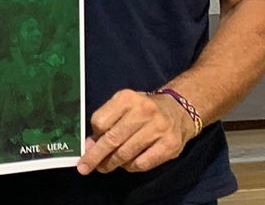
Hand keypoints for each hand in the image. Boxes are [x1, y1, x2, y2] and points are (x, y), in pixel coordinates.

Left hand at [77, 89, 192, 174]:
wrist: (179, 111)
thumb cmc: (143, 110)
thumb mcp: (123, 107)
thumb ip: (106, 122)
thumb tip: (89, 145)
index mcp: (126, 98)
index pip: (100, 121)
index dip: (93, 136)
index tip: (88, 147)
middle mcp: (143, 111)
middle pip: (112, 139)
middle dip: (96, 156)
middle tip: (85, 167)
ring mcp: (158, 128)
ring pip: (126, 153)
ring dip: (112, 163)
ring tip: (105, 167)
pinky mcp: (170, 145)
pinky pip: (143, 163)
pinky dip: (131, 167)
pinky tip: (127, 165)